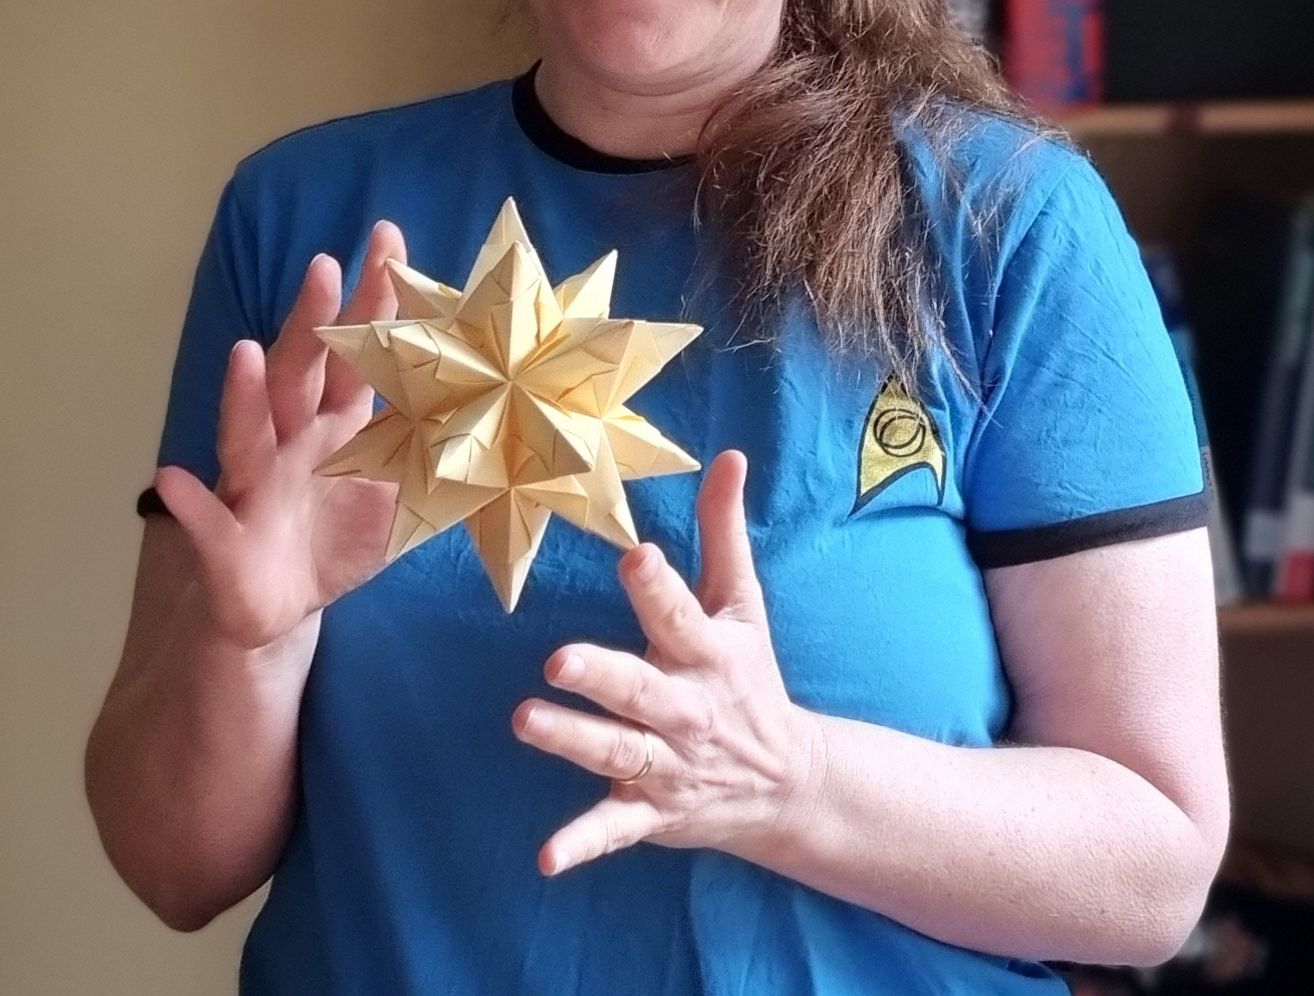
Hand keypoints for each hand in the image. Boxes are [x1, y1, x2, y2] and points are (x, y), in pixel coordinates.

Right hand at [152, 222, 406, 650]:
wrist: (282, 608)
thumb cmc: (340, 537)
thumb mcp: (402, 499)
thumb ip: (441, 457)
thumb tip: (508, 423)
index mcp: (339, 424)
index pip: (360, 351)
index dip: (374, 300)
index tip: (388, 239)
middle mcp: (292, 439)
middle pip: (300, 370)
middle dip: (311, 319)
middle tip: (326, 265)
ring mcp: (255, 484)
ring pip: (246, 432)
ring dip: (242, 393)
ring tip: (243, 352)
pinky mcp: (227, 538)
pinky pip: (206, 520)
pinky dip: (188, 503)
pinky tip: (173, 480)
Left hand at [512, 450, 821, 874]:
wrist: (788, 783)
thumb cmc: (749, 675)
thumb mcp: (742, 602)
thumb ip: (724, 529)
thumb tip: (729, 453)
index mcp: (706, 651)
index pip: (679, 612)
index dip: (657, 585)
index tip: (635, 556)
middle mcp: (686, 707)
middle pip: (642, 689)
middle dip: (604, 675)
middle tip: (560, 660)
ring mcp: (667, 762)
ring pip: (617, 751)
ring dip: (573, 740)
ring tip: (525, 721)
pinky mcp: (651, 810)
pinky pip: (614, 829)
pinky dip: (583, 844)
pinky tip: (547, 859)